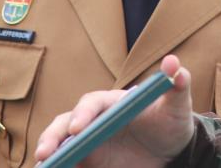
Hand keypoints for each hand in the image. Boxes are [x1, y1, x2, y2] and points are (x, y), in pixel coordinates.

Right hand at [35, 55, 193, 167]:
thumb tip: (173, 63)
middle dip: (53, 136)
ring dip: (50, 153)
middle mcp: (94, 120)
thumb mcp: (177, 105)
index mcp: (111, 102)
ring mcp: (89, 141)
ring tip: (43, 167)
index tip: (77, 129)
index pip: (91, 103)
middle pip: (65, 124)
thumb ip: (176, 84)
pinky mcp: (89, 161)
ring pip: (61, 144)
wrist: (172, 150)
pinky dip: (59, 166)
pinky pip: (70, 163)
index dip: (82, 114)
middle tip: (45, 153)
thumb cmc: (170, 120)